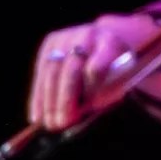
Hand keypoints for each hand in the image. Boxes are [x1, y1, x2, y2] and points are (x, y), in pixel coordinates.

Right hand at [28, 12, 160, 131]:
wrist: (104, 38)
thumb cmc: (116, 66)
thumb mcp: (122, 76)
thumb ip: (108, 93)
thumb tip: (84, 113)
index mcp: (111, 43)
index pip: (97, 66)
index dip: (91, 89)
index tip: (87, 109)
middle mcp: (87, 35)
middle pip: (72, 69)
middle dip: (65, 99)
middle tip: (63, 123)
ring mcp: (67, 36)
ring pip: (52, 70)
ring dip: (49, 101)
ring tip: (50, 124)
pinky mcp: (51, 41)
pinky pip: (41, 71)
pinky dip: (38, 97)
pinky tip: (37, 116)